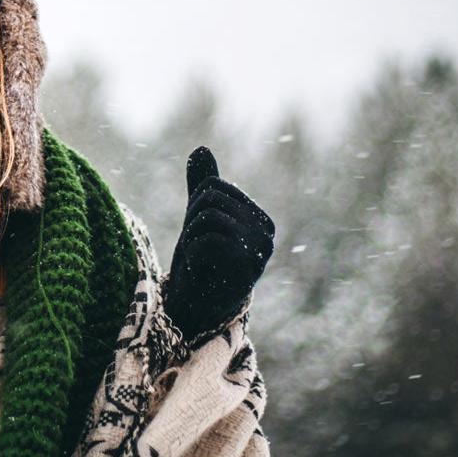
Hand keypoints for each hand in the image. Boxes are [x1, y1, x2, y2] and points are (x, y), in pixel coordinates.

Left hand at [164, 147, 274, 342]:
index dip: (195, 208)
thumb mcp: (198, 217)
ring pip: (207, 216)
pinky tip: (200, 269)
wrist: (194, 308)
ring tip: (199, 258)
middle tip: (197, 248)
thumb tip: (201, 148)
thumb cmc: (199, 262)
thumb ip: (202, 185)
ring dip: (191, 238)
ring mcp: (259, 251)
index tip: (201, 235)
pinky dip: (192, 253)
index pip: (214, 186)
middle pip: (210, 198)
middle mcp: (266, 233)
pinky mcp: (244, 267)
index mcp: (260, 218)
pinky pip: (205, 239)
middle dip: (191, 221)